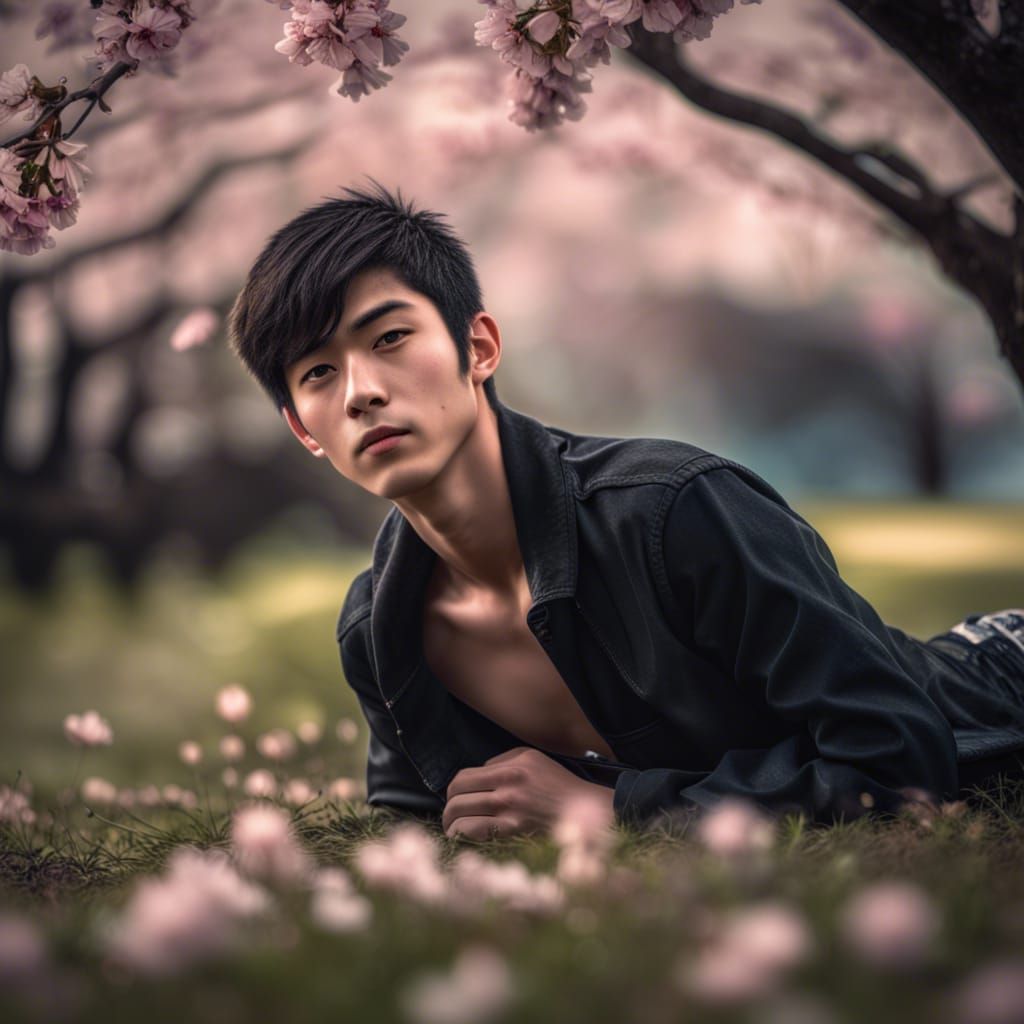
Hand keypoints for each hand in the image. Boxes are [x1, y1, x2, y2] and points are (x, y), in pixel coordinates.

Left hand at [443, 746, 614, 840]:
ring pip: (460, 815)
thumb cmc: (557, 783)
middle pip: (457, 796)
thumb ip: (501, 761)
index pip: (464, 777)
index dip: (453, 789)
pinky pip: (473, 832)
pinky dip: (460, 835)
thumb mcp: (532, 758)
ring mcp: (509, 810)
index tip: (455, 797)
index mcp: (510, 768)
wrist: (582, 811)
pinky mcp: (513, 831)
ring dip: (450, 823)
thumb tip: (478, 773)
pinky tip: (461, 838)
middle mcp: (507, 787)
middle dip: (448, 807)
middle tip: (450, 815)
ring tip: (452, 828)